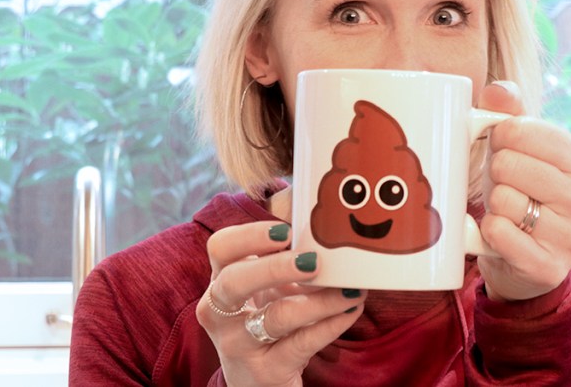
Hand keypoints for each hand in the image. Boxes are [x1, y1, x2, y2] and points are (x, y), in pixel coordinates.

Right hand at [195, 217, 366, 386]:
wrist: (259, 384)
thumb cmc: (266, 322)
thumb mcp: (268, 287)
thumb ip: (282, 252)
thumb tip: (307, 201)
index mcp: (221, 282)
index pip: (220, 248)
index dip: (250, 236)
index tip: (286, 231)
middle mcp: (220, 313)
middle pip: (235, 281)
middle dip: (275, 267)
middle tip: (314, 260)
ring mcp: (238, 344)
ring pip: (277, 316)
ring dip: (320, 301)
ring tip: (350, 290)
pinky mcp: (265, 371)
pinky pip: (301, 344)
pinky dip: (330, 325)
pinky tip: (350, 310)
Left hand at [475, 81, 570, 300]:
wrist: (522, 258)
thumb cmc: (521, 191)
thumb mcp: (519, 149)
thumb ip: (509, 112)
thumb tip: (498, 91)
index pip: (523, 130)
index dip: (500, 137)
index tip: (503, 149)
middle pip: (509, 165)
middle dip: (495, 173)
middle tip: (504, 185)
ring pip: (503, 201)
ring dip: (493, 204)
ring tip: (506, 211)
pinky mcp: (549, 269)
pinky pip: (498, 233)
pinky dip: (488, 230)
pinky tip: (499, 232)